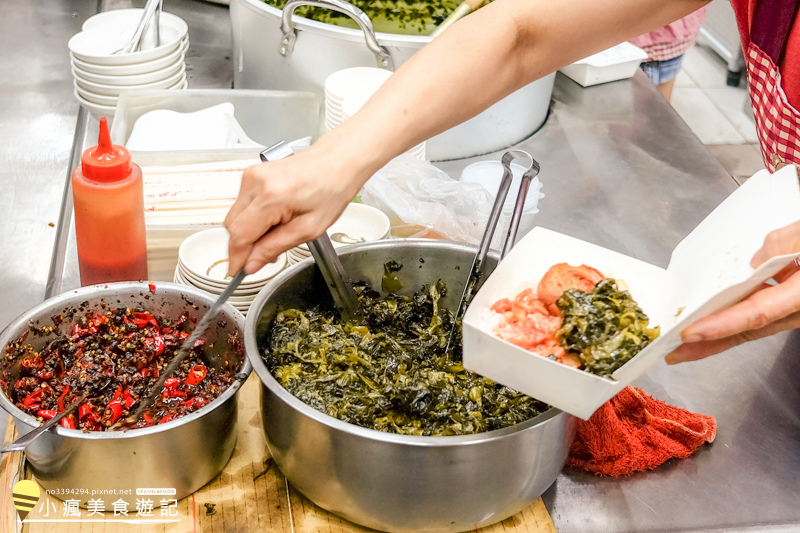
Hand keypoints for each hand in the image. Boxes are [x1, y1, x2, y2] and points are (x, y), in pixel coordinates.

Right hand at [224, 146, 364, 274]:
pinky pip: (243, 204)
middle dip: (245, 246)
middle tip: (264, 257)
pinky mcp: (252, 174)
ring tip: (277, 233)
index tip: (236, 272)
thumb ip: (275, 247)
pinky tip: (274, 219)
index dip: (236, 257)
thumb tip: (251, 264)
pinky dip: (253, 217)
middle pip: (232, 226)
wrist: (337, 160)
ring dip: (250, 231)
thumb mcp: (309, 229)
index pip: (240, 234)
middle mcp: (256, 182)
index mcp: (271, 196)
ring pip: (235, 216)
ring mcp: (252, 175)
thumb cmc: (331, 188)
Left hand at [666, 220, 799, 363]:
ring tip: (681, 346)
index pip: (759, 312)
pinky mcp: (791, 304)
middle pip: (749, 329)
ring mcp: (796, 309)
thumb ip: (788, 241)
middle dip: (709, 345)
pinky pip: (759, 315)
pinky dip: (731, 321)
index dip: (723, 325)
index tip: (691, 334)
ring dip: (716, 336)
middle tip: (672, 354)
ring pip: (752, 326)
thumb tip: (756, 260)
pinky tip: (708, 322)